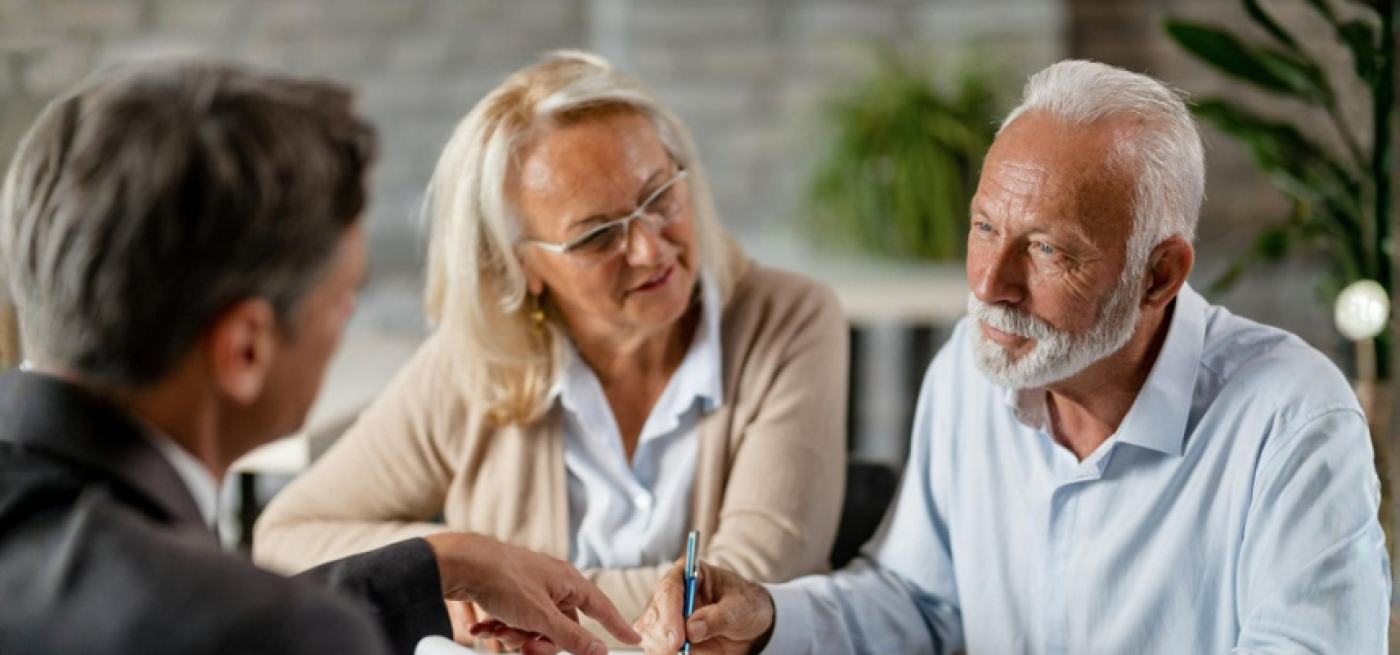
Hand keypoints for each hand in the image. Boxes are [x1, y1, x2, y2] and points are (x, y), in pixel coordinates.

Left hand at [425, 533, 639, 654]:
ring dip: (517, 636)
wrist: (460, 564)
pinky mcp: (508, 592)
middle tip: (527, 647)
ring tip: (499, 630)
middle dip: (543, 641)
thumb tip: (599, 649)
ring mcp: (530, 587)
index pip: (602, 607)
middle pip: (563, 625)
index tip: (633, 641)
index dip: (617, 626)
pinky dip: (500, 628)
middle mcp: (553, 583)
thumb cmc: (503, 580)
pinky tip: (484, 628)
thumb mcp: (541, 617)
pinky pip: (514, 619)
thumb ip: (572, 636)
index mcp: (568, 582)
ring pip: (535, 626)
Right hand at [634, 559, 774, 654]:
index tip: (678, 636)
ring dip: (659, 646)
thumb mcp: (740, 607)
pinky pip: (654, 646)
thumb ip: (718, 616)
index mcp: (688, 573)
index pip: (669, 588)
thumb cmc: (746, 606)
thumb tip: (693, 628)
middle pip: (654, 612)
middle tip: (676, 649)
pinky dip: (660, 652)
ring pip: (649, 630)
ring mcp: (666, 615)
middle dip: (661, 634)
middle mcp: (672, 593)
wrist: (751, 626)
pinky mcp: (666, 635)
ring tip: (678, 652)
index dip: (670, 612)